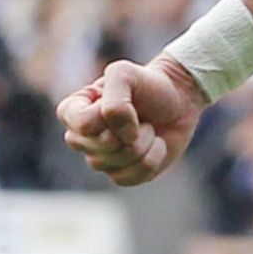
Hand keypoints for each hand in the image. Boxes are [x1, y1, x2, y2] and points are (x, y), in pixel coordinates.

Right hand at [57, 58, 207, 186]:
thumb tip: (122, 139)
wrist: (179, 100)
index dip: (110, 117)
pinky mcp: (121, 173)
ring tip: (149, 128)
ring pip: (116, 165)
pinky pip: (130, 178)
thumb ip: (114, 102)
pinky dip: (152, 160)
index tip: (127, 102)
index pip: (83, 125)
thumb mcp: (125, 74)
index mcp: (73, 111)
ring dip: (144, 144)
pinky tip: (156, 144)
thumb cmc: (148, 84)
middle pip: (100, 150)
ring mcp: (100, 158)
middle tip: (141, 116)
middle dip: (131, 132)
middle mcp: (81, 138)